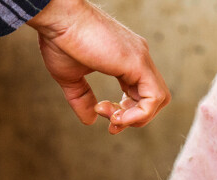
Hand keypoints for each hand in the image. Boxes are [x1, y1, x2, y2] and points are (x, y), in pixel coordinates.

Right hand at [27, 0, 169, 133]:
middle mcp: (138, 58)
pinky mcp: (138, 62)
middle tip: (110, 123)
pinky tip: (118, 117)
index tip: (100, 114)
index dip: (125, 112)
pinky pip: (154, 98)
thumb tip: (91, 120)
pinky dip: (140, 114)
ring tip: (112, 119)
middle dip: (133, 118)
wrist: (58, 17)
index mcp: (125, 60)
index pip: (138, 94)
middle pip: (152, 99)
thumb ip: (83, 99)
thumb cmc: (60, 40)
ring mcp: (141, 59)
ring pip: (158, 100)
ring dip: (136, 118)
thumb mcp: (71, 78)